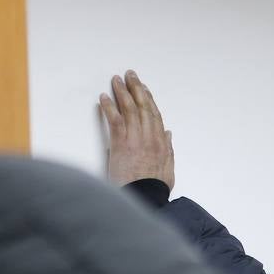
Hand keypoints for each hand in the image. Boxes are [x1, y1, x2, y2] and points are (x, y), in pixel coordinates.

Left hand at [100, 70, 174, 190]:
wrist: (144, 197)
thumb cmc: (154, 188)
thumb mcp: (168, 170)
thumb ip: (168, 150)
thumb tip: (168, 134)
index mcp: (161, 143)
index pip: (155, 115)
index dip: (149, 99)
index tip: (144, 89)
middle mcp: (149, 137)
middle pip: (143, 107)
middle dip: (136, 89)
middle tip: (130, 75)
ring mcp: (135, 139)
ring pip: (129, 109)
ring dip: (122, 92)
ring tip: (116, 80)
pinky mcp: (121, 144)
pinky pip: (115, 120)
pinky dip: (109, 107)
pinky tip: (104, 98)